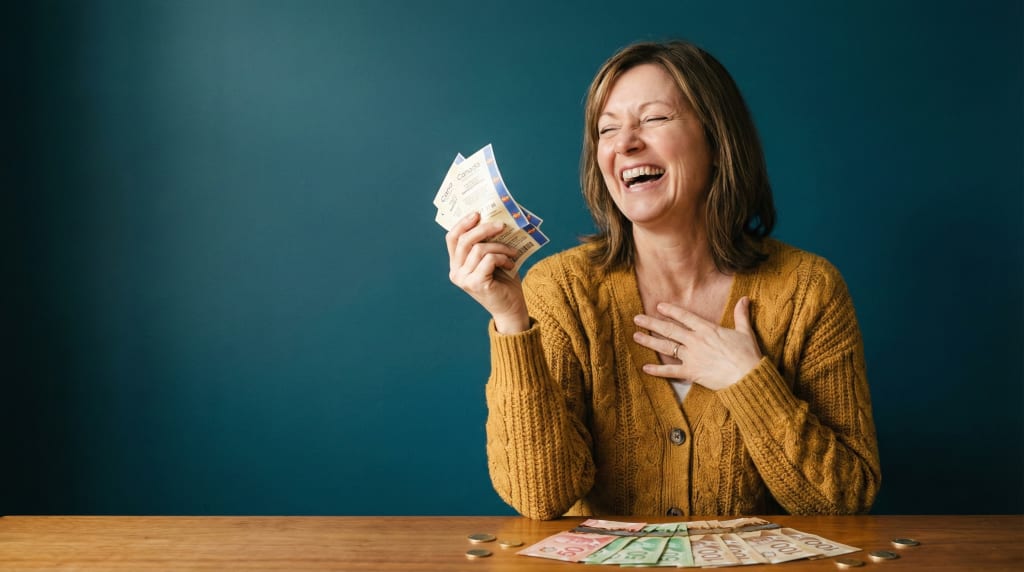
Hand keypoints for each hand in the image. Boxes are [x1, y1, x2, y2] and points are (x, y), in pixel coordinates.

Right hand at [446, 212, 529, 332]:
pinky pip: (488, 259)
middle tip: (502, 225)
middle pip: (465, 240)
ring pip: (479, 249)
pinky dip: (502, 257)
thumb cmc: (504, 281)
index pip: (452, 238)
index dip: (463, 223)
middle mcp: (455, 272)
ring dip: (500, 247)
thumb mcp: (493, 258)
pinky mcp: (475, 283)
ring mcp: (463, 279)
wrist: (511, 308)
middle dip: (484, 229)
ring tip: (512, 252)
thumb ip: (488, 242)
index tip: (478, 213)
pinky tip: (511, 264)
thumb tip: (495, 218)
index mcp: (456, 264)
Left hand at [632, 297, 761, 390]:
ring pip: (666, 347)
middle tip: (637, 318)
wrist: (747, 376)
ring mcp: (692, 356)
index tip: (658, 306)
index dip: (671, 311)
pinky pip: (670, 371)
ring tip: (635, 336)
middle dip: (652, 323)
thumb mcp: (745, 331)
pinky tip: (645, 367)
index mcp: (707, 329)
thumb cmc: (747, 354)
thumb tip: (744, 298)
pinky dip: (657, 370)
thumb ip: (741, 314)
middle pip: (669, 330)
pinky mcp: (691, 372)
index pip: (685, 317)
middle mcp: (695, 341)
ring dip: (649, 341)